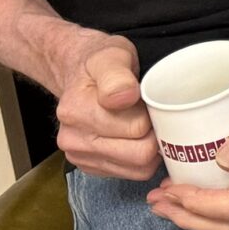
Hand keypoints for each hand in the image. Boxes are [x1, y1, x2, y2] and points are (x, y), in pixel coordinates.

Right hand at [47, 31, 158, 180]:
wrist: (77, 70)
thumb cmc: (100, 61)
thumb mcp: (111, 55)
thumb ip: (116, 75)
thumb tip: (123, 97)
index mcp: (76, 111)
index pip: (136, 129)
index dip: (154, 115)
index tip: (151, 100)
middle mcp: (72, 139)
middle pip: (139, 155)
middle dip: (155, 135)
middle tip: (156, 114)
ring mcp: (80, 156)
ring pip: (138, 169)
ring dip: (150, 150)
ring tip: (148, 125)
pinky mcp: (90, 167)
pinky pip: (131, 174)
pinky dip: (141, 160)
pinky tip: (138, 138)